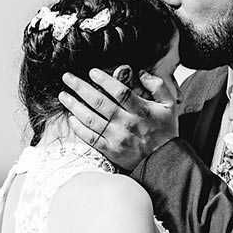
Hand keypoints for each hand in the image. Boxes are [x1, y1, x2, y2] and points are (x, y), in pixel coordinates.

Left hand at [58, 66, 180, 170]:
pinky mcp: (111, 150)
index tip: (92, 72)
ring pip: (91, 119)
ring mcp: (117, 138)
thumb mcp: (169, 105)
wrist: (165, 161)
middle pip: (100, 102)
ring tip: (63, 96)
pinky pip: (90, 138)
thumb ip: (157, 86)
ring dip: (74, 106)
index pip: (120, 92)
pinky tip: (71, 118)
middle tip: (67, 78)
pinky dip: (78, 128)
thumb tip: (140, 72)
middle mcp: (128, 123)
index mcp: (142, 110)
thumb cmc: (165, 130)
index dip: (104, 80)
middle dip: (80, 88)